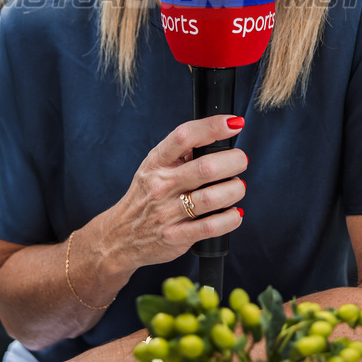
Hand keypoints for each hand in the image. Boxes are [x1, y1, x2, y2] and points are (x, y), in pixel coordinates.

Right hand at [101, 114, 247, 272]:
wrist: (119, 237)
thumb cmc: (145, 197)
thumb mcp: (154, 168)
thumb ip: (181, 153)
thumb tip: (217, 137)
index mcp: (157, 162)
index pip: (184, 136)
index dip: (212, 127)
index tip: (234, 123)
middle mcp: (160, 185)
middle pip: (206, 168)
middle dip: (234, 161)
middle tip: (241, 161)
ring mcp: (166, 213)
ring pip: (211, 197)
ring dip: (234, 190)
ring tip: (237, 187)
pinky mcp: (175, 237)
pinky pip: (210, 227)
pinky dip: (230, 219)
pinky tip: (233, 213)